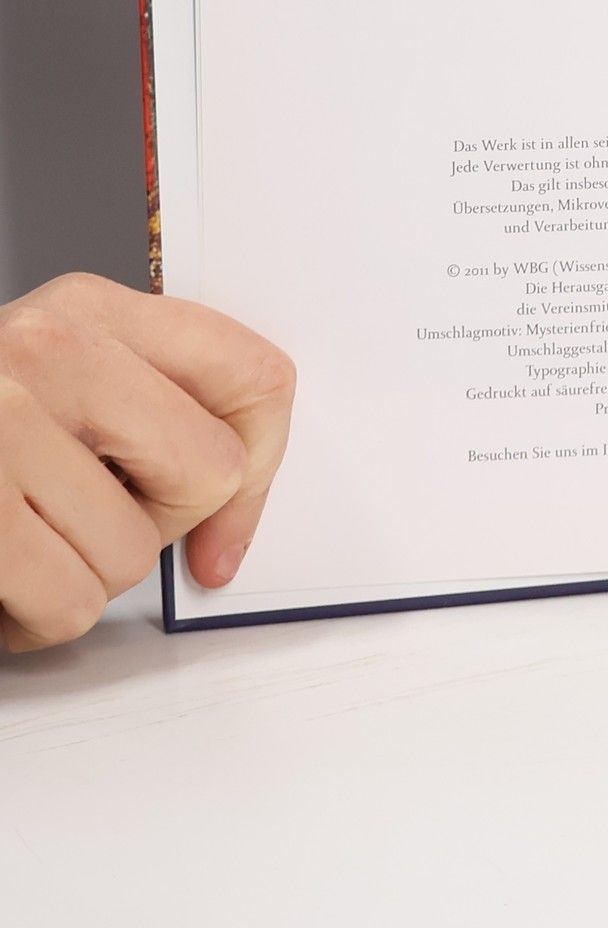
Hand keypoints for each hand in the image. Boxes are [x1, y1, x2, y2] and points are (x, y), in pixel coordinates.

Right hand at [0, 274, 293, 650]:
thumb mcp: (55, 384)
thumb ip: (151, 416)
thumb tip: (227, 537)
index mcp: (87, 309)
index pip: (255, 376)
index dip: (262, 464)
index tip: (226, 514)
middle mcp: (46, 349)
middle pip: (209, 473)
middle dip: (155, 522)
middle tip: (80, 511)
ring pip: (133, 555)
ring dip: (79, 574)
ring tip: (19, 537)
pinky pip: (64, 607)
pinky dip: (30, 618)